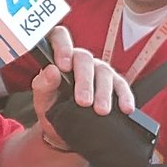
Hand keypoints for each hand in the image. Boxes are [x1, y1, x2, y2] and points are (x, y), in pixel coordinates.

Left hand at [32, 26, 133, 149]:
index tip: (63, 66)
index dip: (62, 47)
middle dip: (85, 81)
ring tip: (101, 111)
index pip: (60, 38)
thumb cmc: (51, 108)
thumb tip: (52, 70)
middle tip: (83, 101)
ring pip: (104, 72)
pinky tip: (125, 108)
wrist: (63, 128)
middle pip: (84, 59)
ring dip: (103, 92)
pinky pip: (121, 86)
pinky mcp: (114, 83)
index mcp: (59, 57)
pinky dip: (124, 97)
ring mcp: (98, 69)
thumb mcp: (41, 100)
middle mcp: (80, 60)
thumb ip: (43, 85)